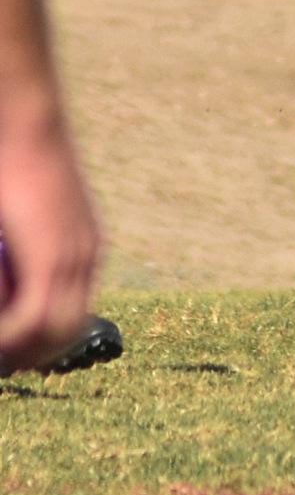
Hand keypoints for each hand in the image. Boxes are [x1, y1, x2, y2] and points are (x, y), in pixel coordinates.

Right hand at [0, 113, 99, 374]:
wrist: (29, 129)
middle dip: (34, 356)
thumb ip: (17, 237)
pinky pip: (30, 319)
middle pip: (67, 328)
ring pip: (52, 332)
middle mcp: (86, 257)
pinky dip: (9, 338)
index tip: (14, 352)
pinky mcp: (53, 260)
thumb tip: (6, 244)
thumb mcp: (18, 206)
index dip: (45, 337)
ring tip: (0, 360)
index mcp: (82, 247)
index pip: (72, 307)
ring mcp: (73, 260)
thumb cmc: (13, 157)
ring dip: (20, 353)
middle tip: (3, 366)